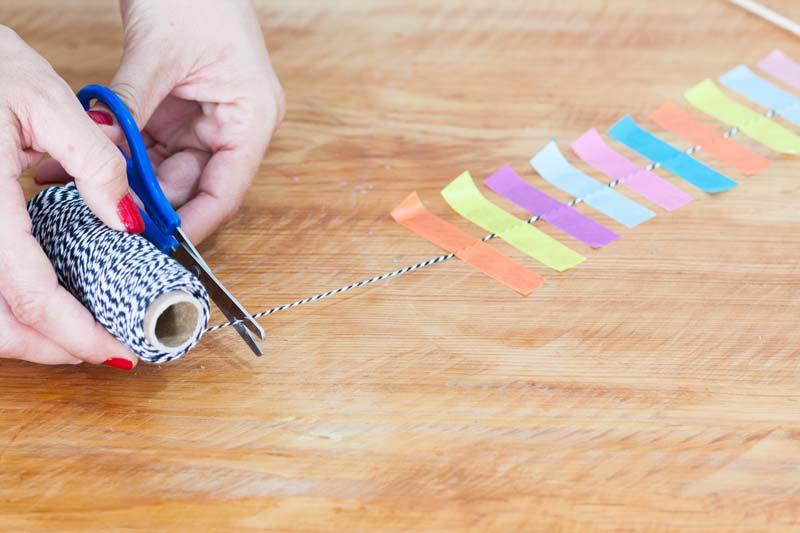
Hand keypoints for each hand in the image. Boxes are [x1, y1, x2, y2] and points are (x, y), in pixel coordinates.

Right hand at [0, 27, 138, 367]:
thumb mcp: (47, 99)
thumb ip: (94, 164)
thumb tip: (128, 221)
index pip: (30, 294)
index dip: (75, 334)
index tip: (117, 350)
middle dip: (51, 347)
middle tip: (103, 347)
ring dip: (29, 334)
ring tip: (80, 330)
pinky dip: (12, 306)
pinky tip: (47, 297)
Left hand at [40, 0, 284, 243]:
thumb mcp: (158, 54)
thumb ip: (130, 108)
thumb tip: (102, 151)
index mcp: (252, 117)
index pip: (227, 188)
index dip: (195, 221)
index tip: (160, 244)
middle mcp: (233, 124)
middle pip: (194, 181)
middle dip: (150, 198)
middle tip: (108, 214)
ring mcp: (205, 117)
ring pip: (168, 166)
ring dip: (130, 177)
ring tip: (88, 187)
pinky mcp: (180, 108)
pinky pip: (150, 142)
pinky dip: (122, 152)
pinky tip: (89, 161)